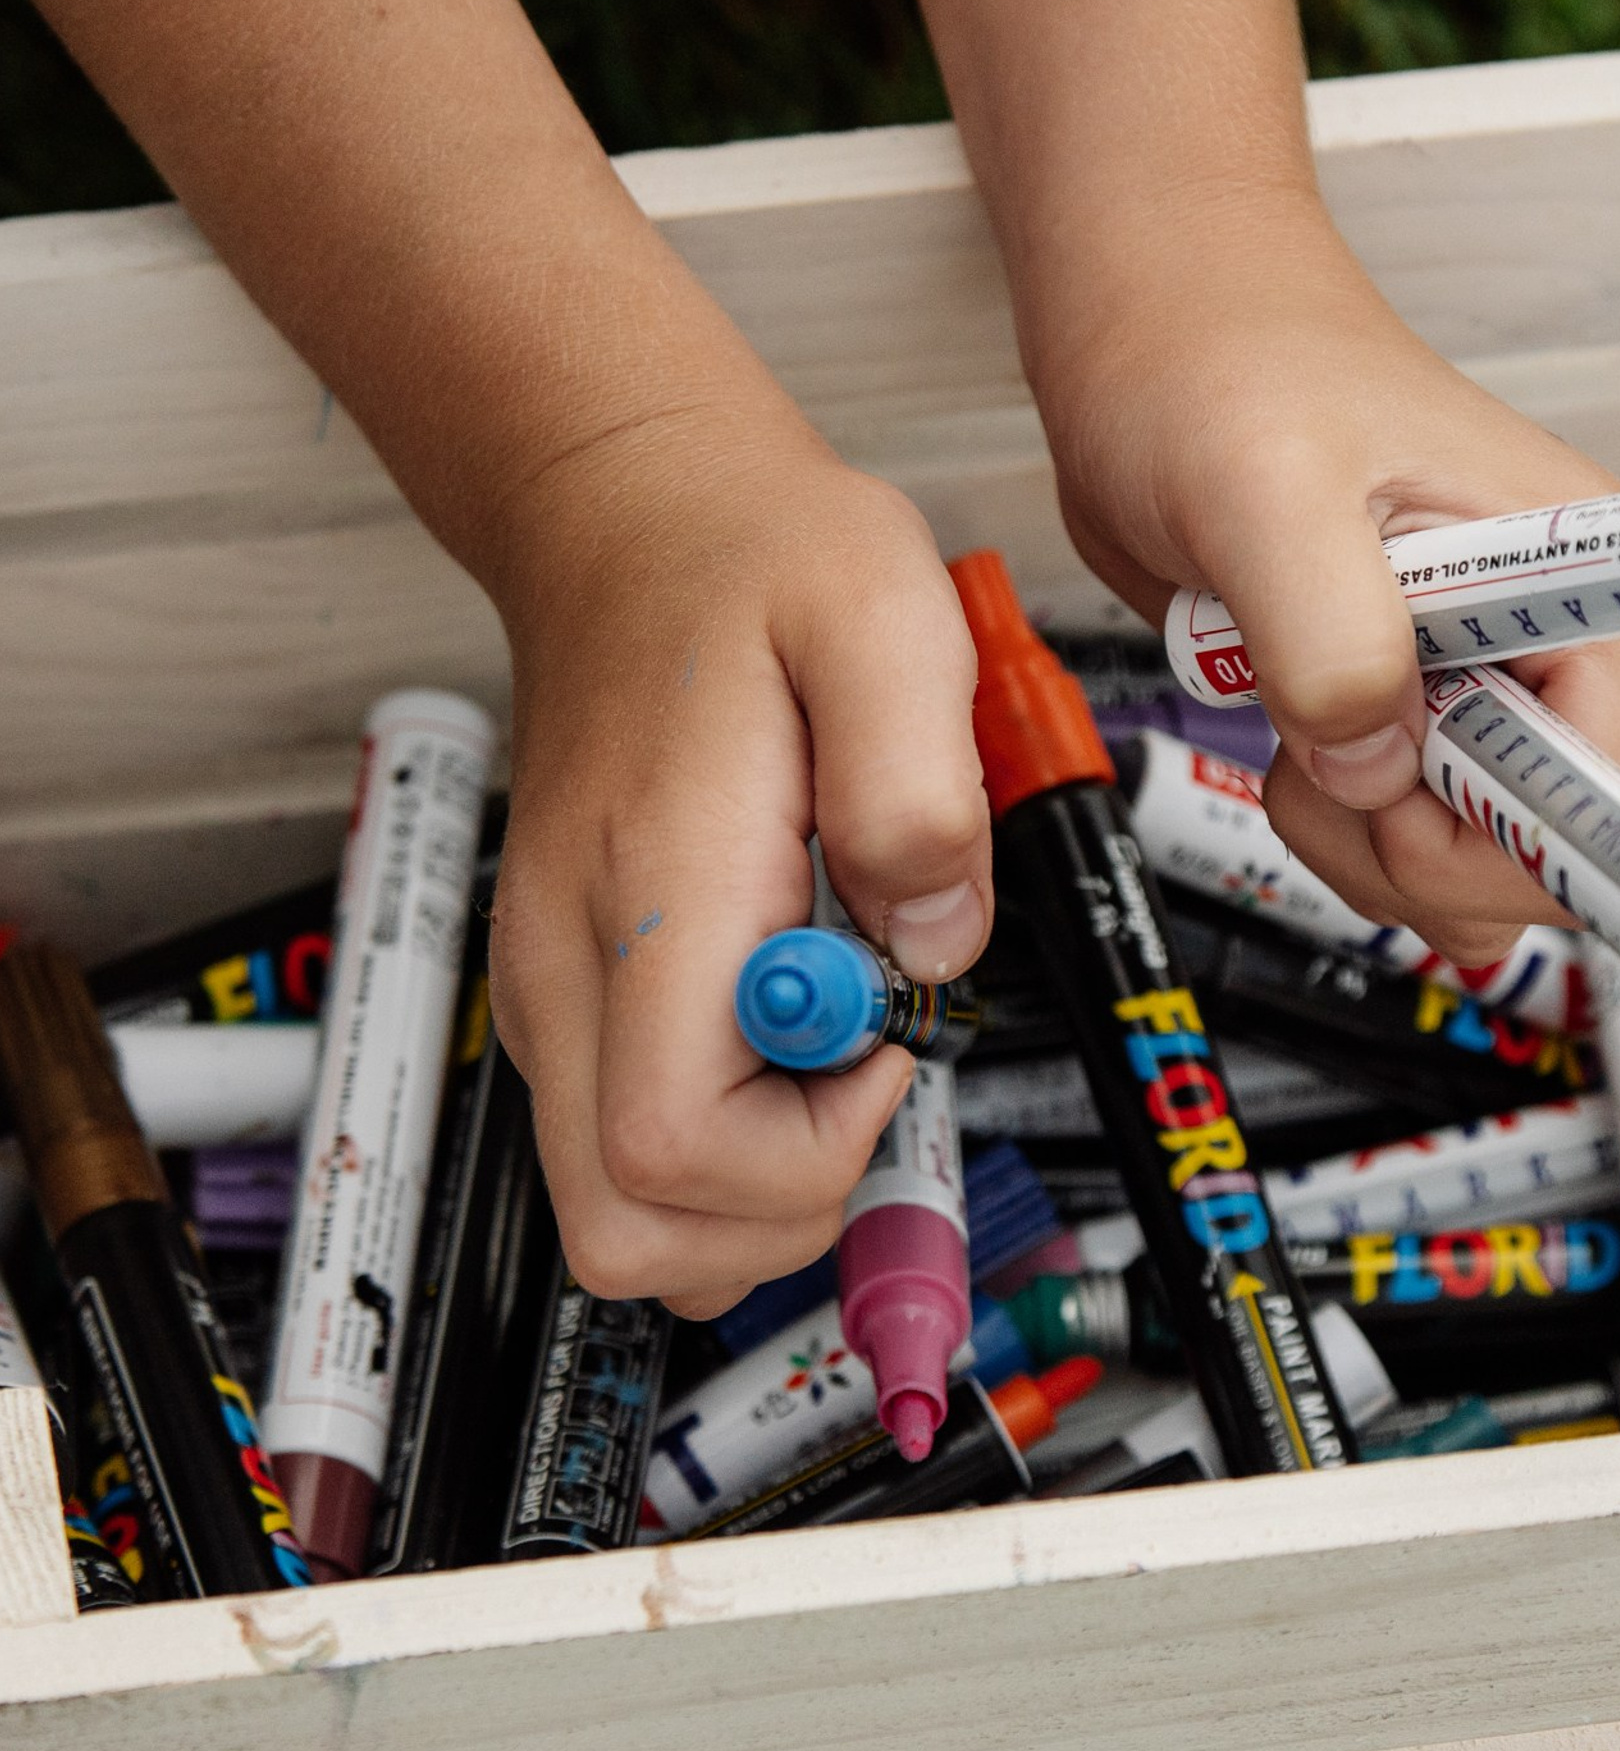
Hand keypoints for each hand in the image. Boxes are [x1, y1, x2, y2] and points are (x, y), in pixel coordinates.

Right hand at [487, 411, 991, 1317]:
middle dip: (782, 1205)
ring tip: (830, 1038)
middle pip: (629, 1232)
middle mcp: (570, 969)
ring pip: (625, 1220)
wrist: (637, 517)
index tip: (879, 1040)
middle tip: (861, 1062)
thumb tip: (931, 951)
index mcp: (651, 899)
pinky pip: (636, 1152)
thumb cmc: (752, 562)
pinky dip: (729, 1147)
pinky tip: (789, 1030)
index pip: (672, 1154)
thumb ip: (920, 796)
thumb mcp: (886, 622)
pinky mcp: (575, 996)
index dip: (804, 1154)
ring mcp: (557, 994)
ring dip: (758, 1188)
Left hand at [1030, 197, 1619, 965]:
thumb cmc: (1223, 365)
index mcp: (1589, 579)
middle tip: (1316, 756)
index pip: (1613, 788)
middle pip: (1550, 853)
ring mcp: (1497, 686)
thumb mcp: (1260, 489)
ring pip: (1479, 869)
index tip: (1406, 820)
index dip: (1511, 843)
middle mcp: (1568, 643)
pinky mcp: (1429, 715)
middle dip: (1415, 849)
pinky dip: (1345, 833)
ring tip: (1291, 726)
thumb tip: (1374, 766)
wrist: (1164, 337)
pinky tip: (1298, 743)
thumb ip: (1328, 637)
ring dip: (1364, 844)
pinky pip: (1422, 846)